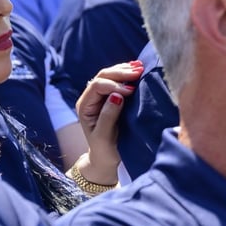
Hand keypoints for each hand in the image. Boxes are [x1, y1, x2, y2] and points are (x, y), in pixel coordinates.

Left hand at [73, 60, 142, 183]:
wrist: (106, 157)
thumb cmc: (105, 149)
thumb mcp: (105, 136)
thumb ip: (108, 115)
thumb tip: (117, 95)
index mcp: (85, 106)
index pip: (97, 86)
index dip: (114, 85)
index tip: (131, 91)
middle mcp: (90, 97)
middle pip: (103, 76)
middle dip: (121, 73)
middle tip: (139, 72)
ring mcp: (100, 95)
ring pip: (110, 75)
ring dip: (125, 70)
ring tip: (140, 67)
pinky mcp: (110, 96)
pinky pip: (117, 79)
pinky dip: (127, 73)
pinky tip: (137, 69)